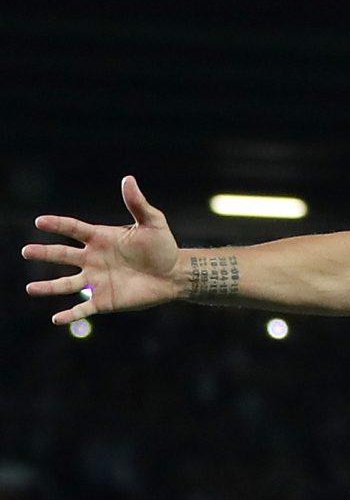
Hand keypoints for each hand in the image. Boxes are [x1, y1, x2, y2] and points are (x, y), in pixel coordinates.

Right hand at [22, 176, 181, 324]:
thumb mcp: (152, 223)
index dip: (57, 225)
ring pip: (66, 284)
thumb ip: (138, 204)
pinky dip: (70, 314)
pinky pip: (84, 308)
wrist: (174, 274)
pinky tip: (56, 319)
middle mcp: (93, 259)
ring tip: (30, 288)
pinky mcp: (105, 300)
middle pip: (63, 255)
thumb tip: (128, 179)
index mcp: (100, 238)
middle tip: (26, 251)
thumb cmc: (162, 247)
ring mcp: (97, 280)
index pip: (73, 229)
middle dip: (44, 253)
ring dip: (48, 287)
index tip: (40, 221)